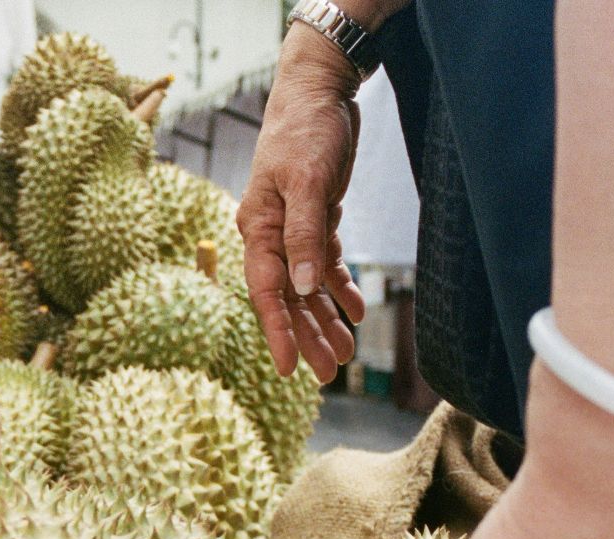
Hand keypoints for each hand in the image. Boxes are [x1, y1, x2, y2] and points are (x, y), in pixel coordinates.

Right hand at [236, 27, 367, 382]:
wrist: (319, 89)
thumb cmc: (306, 130)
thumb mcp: (309, 182)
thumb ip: (305, 235)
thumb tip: (303, 287)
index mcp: (258, 228)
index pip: (266, 292)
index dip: (278, 333)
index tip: (289, 370)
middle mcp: (270, 234)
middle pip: (288, 297)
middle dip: (307, 335)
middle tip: (327, 373)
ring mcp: (292, 227)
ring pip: (307, 286)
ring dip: (325, 318)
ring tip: (345, 352)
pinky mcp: (315, 217)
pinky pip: (324, 263)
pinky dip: (339, 287)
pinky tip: (355, 309)